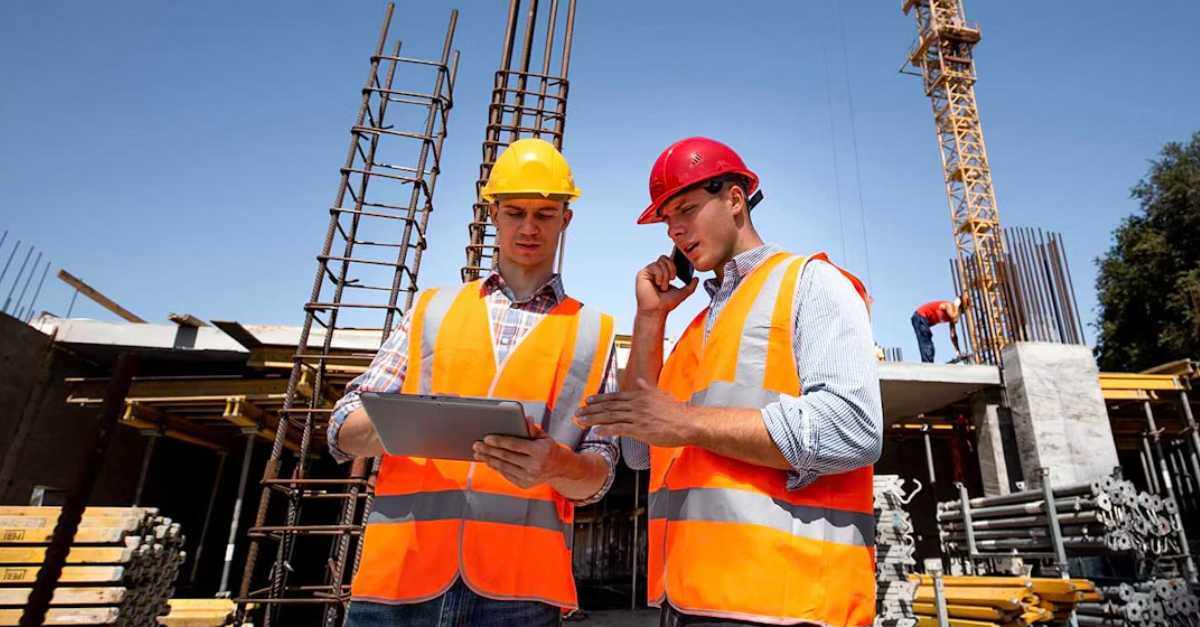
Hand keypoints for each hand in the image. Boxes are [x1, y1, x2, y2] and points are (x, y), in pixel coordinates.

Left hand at [472, 423, 570, 488]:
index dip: (499, 441)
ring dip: (488, 460)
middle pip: (506, 457)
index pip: (514, 445)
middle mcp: (534, 466)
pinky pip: (506, 474)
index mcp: (539, 451)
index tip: (486, 438)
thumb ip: (532, 428)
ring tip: (478, 453)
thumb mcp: (544, 436)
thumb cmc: (549, 449)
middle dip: (489, 450)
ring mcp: (529, 477)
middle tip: (476, 444)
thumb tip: (525, 418)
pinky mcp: (524, 484)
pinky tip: (488, 461)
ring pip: (504, 467)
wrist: (560, 469)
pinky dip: (496, 467)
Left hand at [575, 378, 694, 446]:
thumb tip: (639, 381)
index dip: (600, 399)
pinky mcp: (640, 429)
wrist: (687, 423)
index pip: (615, 397)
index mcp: (640, 395)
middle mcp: (636, 404)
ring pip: (610, 416)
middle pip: (609, 406)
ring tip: (581, 421)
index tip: (588, 400)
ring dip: (594, 419)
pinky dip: (606, 430)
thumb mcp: (660, 394)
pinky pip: (619, 428)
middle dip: (591, 409)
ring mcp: (637, 416)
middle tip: (578, 411)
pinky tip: (596, 431)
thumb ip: (647, 388)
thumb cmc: (676, 411)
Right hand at [636, 255, 698, 317]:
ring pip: (660, 262)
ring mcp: (648, 272)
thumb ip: (691, 286)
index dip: (674, 262)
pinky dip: (659, 276)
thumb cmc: (666, 304)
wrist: (657, 311)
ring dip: (665, 276)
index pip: (668, 259)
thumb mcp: (682, 293)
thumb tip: (696, 278)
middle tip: (672, 280)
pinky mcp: (642, 274)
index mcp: (663, 273)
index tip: (677, 274)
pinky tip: (657, 284)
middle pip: (664, 257)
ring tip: (663, 287)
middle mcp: (655, 271)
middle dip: (671, 268)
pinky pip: (654, 266)